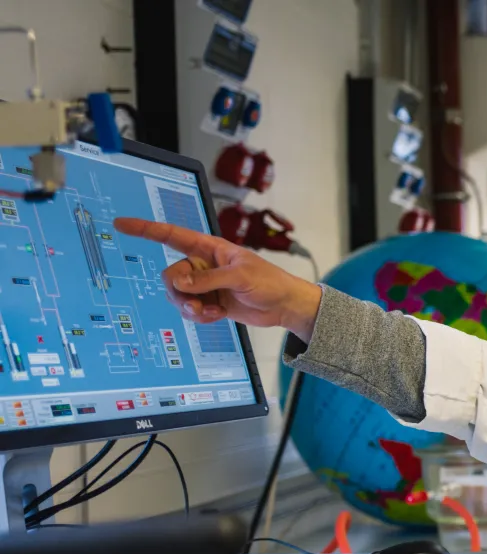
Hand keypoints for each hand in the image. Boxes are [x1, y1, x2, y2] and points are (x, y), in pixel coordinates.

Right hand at [113, 218, 322, 341]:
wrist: (285, 306)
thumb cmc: (270, 282)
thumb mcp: (240, 277)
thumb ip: (207, 279)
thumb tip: (178, 283)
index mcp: (209, 248)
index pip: (171, 235)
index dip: (146, 229)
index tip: (122, 223)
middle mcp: (202, 265)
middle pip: (170, 276)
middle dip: (180, 292)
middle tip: (197, 303)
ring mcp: (204, 285)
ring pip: (177, 296)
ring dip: (190, 307)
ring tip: (211, 312)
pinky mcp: (209, 303)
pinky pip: (190, 311)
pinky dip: (200, 316)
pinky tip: (218, 315)